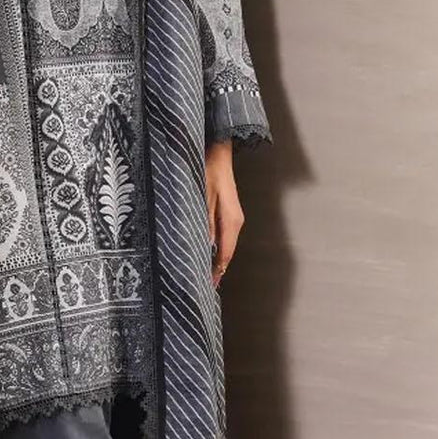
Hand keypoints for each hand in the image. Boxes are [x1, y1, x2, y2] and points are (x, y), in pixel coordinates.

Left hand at [205, 140, 242, 290]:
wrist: (218, 152)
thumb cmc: (208, 170)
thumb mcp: (202, 196)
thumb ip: (204, 222)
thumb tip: (205, 247)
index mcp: (232, 220)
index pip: (225, 253)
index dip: (217, 271)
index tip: (209, 286)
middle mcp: (235, 221)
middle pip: (227, 252)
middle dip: (216, 269)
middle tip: (203, 286)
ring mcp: (233, 217)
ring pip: (225, 245)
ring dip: (216, 259)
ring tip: (204, 275)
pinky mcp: (228, 213)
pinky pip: (223, 235)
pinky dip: (216, 247)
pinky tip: (207, 252)